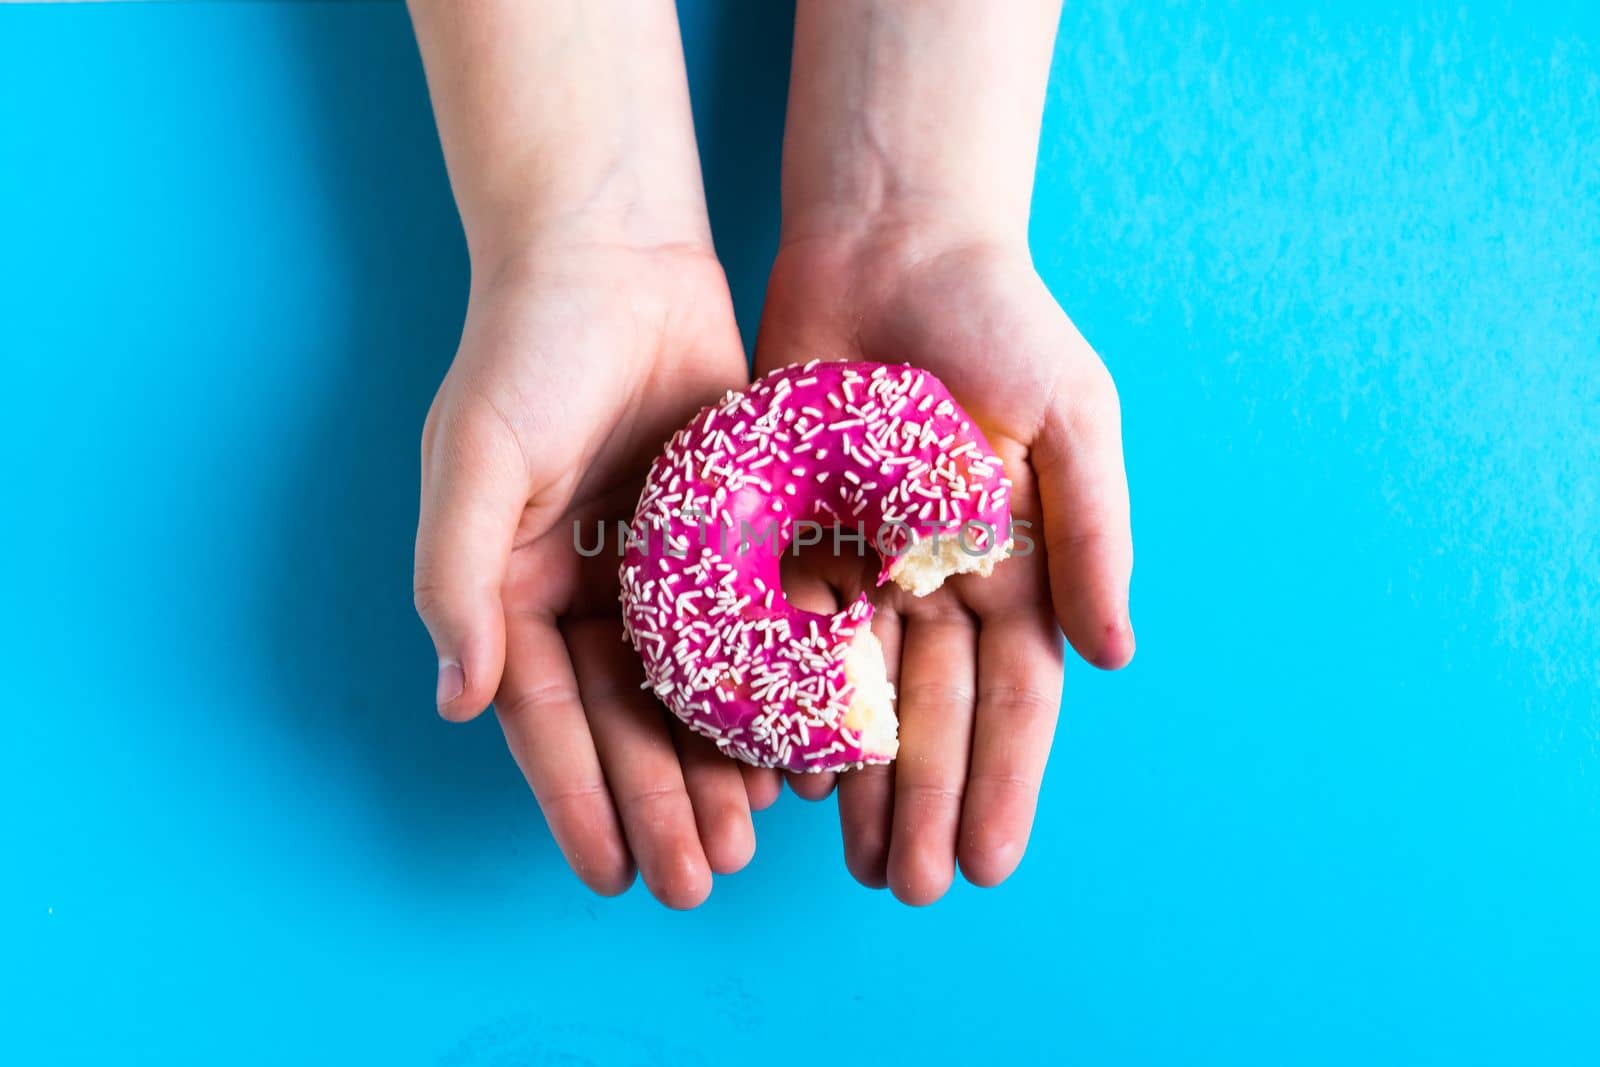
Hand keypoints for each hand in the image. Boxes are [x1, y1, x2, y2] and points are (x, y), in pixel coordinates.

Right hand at [414, 239, 780, 906]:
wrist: (615, 256)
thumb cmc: (526, 352)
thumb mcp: (474, 463)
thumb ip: (457, 582)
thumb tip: (458, 704)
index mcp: (517, 593)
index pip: (550, 721)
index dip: (579, 800)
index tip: (612, 876)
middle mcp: (590, 596)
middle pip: (630, 723)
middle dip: (662, 803)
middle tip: (700, 880)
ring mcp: (665, 571)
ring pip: (699, 691)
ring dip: (723, 764)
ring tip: (755, 837)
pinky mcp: (732, 536)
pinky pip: (760, 627)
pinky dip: (783, 683)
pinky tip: (811, 739)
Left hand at [755, 222, 1134, 902]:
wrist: (889, 242)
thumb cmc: (999, 321)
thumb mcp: (1074, 418)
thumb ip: (1093, 535)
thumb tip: (1117, 660)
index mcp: (1019, 566)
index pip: (1016, 698)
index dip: (1007, 783)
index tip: (990, 864)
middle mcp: (943, 583)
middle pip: (936, 715)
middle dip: (928, 805)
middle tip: (909, 891)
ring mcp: (867, 566)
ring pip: (863, 696)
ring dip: (864, 783)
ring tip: (855, 866)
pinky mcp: (796, 536)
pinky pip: (789, 637)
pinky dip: (788, 704)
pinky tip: (785, 772)